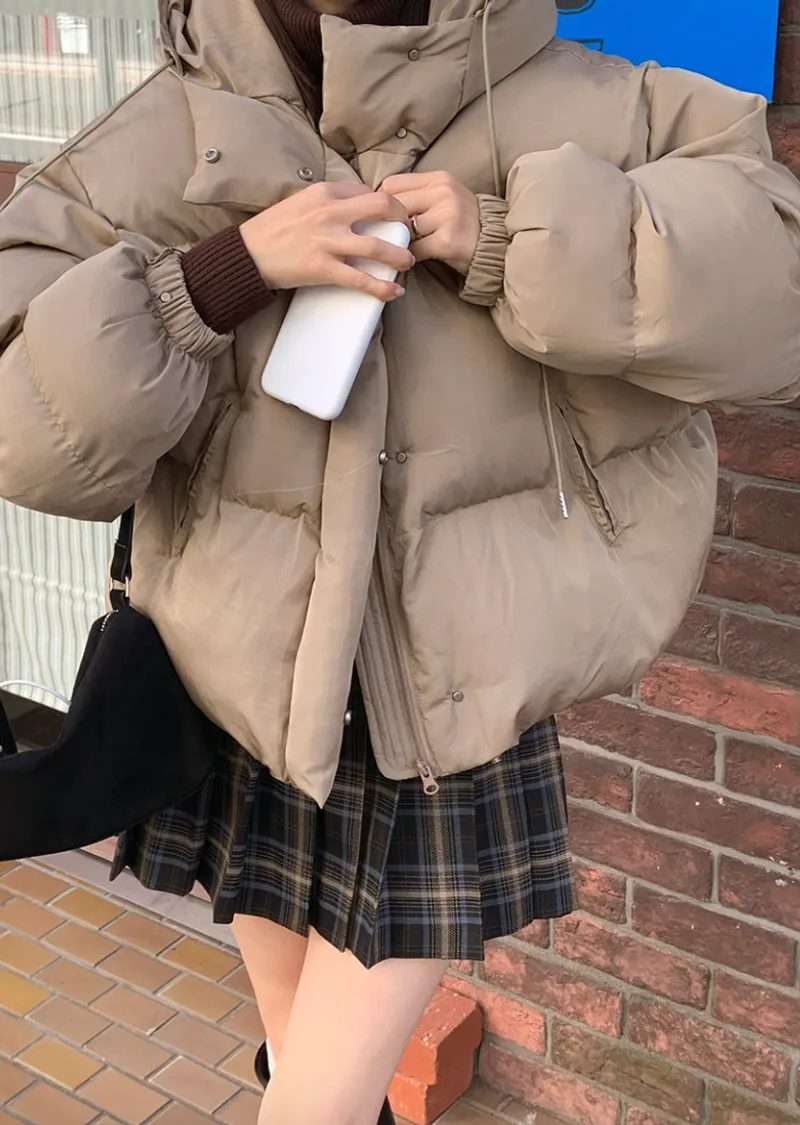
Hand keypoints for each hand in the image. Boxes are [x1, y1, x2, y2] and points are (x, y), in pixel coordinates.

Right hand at [241, 183, 413, 301]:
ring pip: (377, 247)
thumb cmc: (273, 229)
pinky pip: (360, 280)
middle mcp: (329, 213)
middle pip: (382, 207)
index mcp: (324, 192)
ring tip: (408, 263)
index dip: (387, 204)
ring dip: (400, 257)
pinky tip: (394, 292)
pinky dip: (381, 288)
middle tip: (410, 232)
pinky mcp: (322, 268)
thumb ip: (329, 202)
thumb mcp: (301, 202)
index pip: (367, 191)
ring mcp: (327, 241)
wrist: (248, 254)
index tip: (394, 216)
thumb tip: (357, 206)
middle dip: (403, 220)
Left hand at [382, 172, 479, 275]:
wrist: (496, 243)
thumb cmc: (465, 222)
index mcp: (439, 179)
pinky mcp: (446, 241)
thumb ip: (419, 194)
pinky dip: (410, 256)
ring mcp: (446, 216)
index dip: (384, 202)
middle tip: (391, 236)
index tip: (385, 217)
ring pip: (404, 228)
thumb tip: (381, 202)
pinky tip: (415, 257)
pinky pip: (414, 249)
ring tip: (405, 246)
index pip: (392, 184)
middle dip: (390, 224)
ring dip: (400, 241)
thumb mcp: (446, 196)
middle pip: (394, 206)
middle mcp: (442, 193)